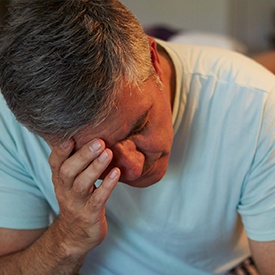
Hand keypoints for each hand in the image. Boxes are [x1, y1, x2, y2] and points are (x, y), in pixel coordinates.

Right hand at [48, 138, 119, 256]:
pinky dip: (107, 185)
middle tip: (99, 142)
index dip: (61, 149)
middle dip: (83, 155)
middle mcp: (64, 190)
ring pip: (82, 184)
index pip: (55, 162)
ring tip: (108, 153)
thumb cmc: (77, 199)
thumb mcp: (70, 182)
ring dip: (95, 167)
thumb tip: (91, 136)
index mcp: (60, 179)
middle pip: (68, 170)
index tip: (72, 135)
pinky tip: (116, 172)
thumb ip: (76, 162)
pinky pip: (98, 199)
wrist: (75, 234)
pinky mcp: (89, 214)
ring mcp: (76, 203)